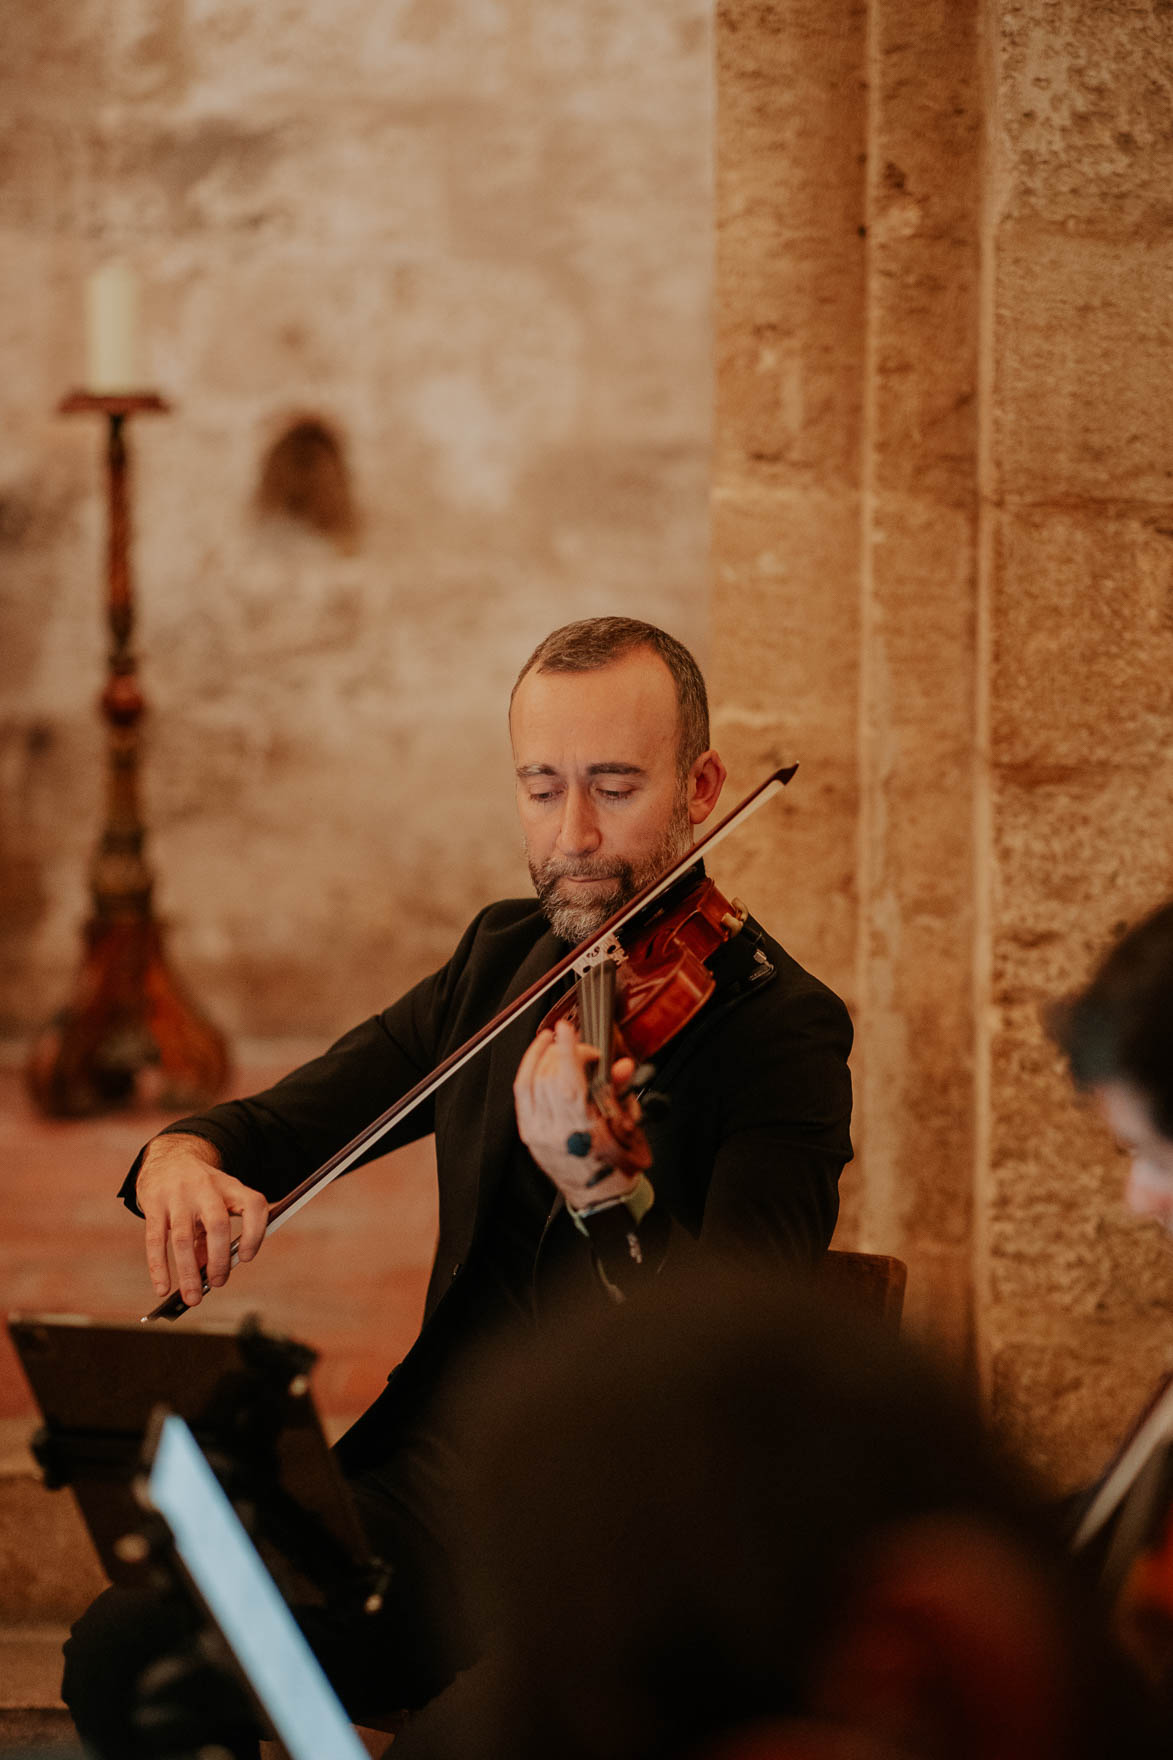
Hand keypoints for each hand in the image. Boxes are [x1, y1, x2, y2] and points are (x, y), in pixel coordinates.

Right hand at [136, 1134, 269, 1306]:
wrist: (169, 1158)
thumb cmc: (200, 1190)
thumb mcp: (216, 1203)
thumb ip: (214, 1236)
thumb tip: (207, 1274)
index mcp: (231, 1187)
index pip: (254, 1206)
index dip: (255, 1233)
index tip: (245, 1258)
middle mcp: (207, 1188)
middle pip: (218, 1225)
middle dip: (219, 1259)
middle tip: (218, 1283)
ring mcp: (178, 1195)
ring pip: (184, 1238)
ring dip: (188, 1272)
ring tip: (193, 1297)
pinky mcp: (154, 1203)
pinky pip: (155, 1240)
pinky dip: (159, 1267)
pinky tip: (163, 1288)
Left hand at [513, 1018, 645, 1210]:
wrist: (599, 1197)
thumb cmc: (616, 1164)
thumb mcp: (628, 1127)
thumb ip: (620, 1092)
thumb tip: (620, 1065)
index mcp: (583, 1130)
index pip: (568, 1081)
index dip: (566, 1051)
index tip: (567, 1028)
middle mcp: (555, 1131)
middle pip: (549, 1076)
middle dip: (562, 1052)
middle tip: (579, 1046)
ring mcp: (538, 1133)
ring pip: (530, 1081)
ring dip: (541, 1056)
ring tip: (553, 1042)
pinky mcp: (528, 1134)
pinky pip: (521, 1094)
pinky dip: (528, 1070)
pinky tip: (538, 1058)